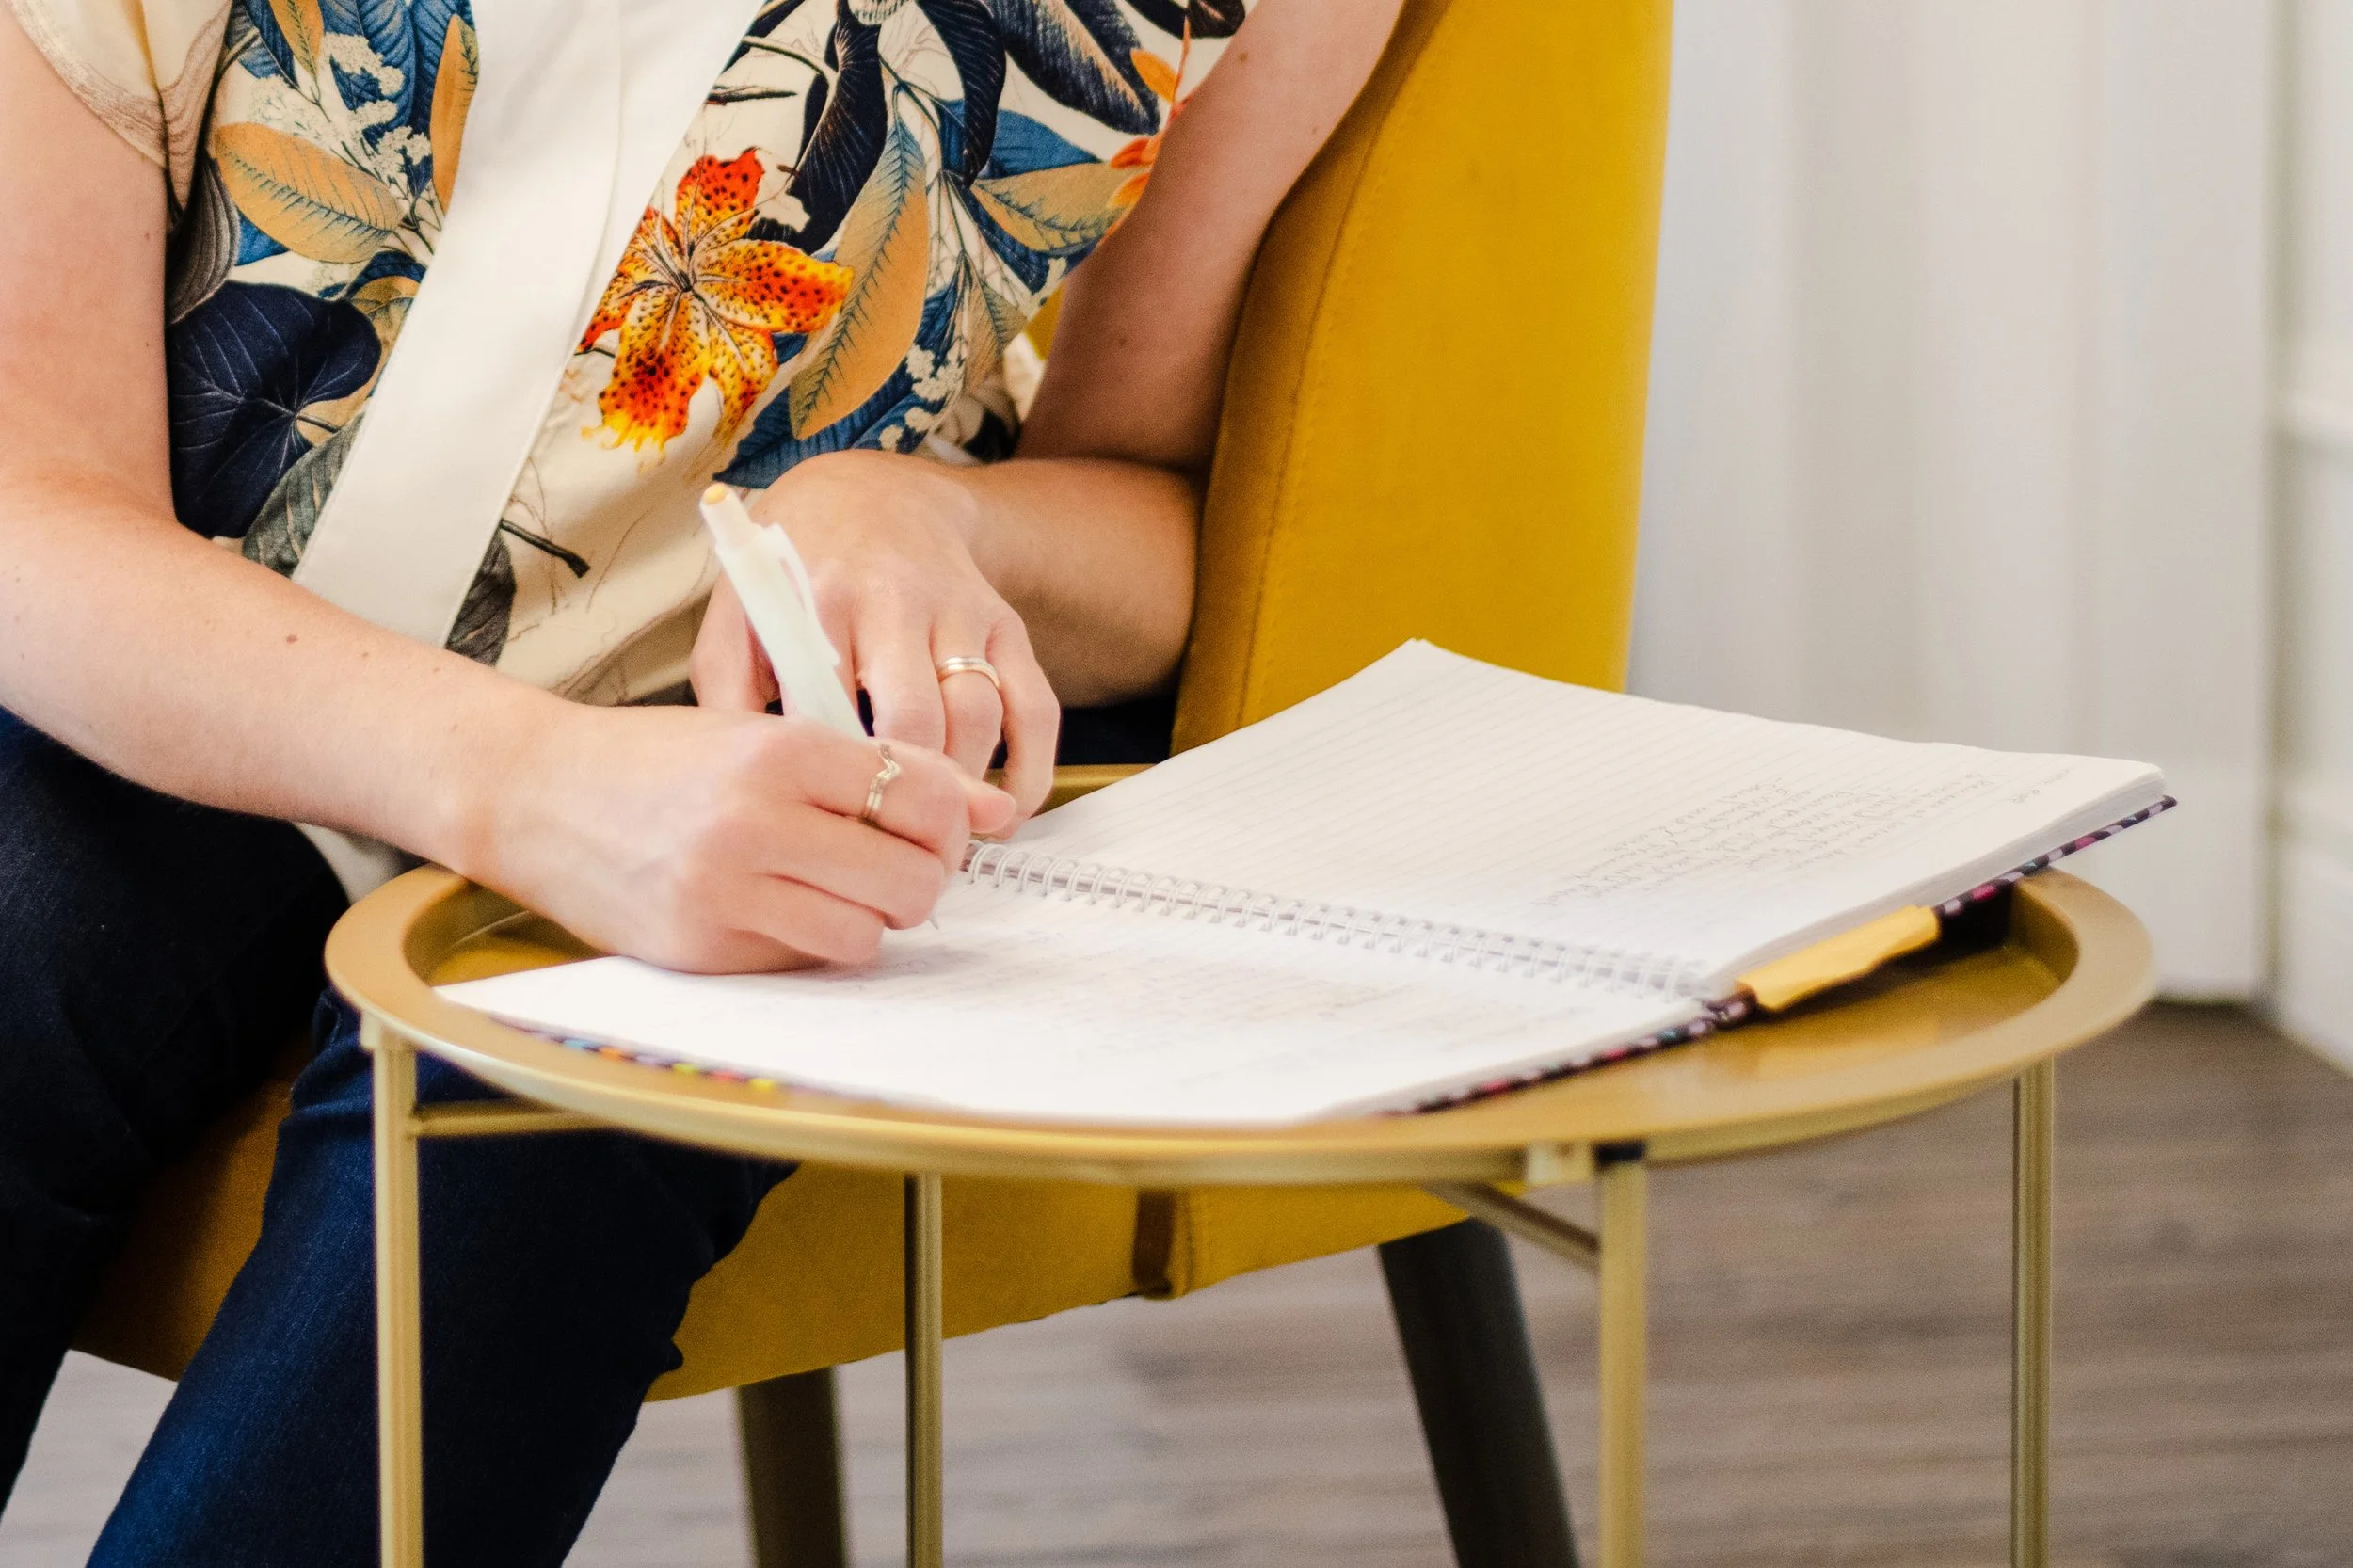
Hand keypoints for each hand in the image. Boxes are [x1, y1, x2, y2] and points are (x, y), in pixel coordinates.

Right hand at [481, 703, 1014, 972]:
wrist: (533, 794)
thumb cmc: (658, 760)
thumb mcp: (764, 735)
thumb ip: (878, 769)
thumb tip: (994, 810)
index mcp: (779, 750)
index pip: (923, 796)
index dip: (948, 819)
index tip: (929, 824)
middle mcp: (755, 822)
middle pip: (912, 878)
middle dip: (920, 878)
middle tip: (893, 864)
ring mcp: (725, 893)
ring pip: (867, 933)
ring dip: (867, 918)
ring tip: (830, 886)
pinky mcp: (701, 950)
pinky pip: (804, 962)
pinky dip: (809, 941)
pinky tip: (774, 906)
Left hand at [690, 449, 1058, 819]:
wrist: (873, 496)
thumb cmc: (795, 572)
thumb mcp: (738, 612)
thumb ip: (728, 689)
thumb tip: (740, 781)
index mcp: (823, 601)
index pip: (830, 714)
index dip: (830, 786)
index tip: (821, 837)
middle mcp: (898, 602)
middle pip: (917, 722)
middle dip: (905, 800)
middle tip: (885, 853)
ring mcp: (961, 613)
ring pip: (980, 720)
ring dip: (963, 794)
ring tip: (935, 843)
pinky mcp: (1006, 624)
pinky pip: (1036, 711)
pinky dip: (1028, 774)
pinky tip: (1001, 817)